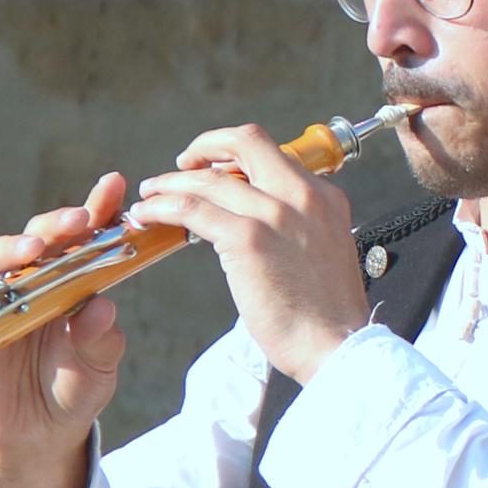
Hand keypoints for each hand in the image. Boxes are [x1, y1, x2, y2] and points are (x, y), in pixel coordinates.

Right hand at [0, 171, 131, 485]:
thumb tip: (102, 308)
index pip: (87, 238)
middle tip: (80, 219)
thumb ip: (100, 342)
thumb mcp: (97, 371)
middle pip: (42, 238)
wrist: (38, 434)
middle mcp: (37, 281)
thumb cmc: (74, 390)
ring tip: (34, 252)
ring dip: (15, 249)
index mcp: (75, 282)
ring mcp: (0, 298)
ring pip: (0, 258)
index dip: (99, 208)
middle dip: (59, 223)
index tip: (113, 185)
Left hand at [133, 124, 370, 383]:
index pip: (274, 155)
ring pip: (208, 179)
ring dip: (171, 183)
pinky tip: (149, 214)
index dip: (237, 157)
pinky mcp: (248, 239)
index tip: (217, 170)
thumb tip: (261, 226)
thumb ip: (298, 228)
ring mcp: (275, 214)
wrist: (338, 347)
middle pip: (245, 141)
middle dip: (205, 146)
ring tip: (150, 194)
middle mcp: (302, 195)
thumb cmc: (328, 316)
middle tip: (182, 164)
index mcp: (324, 197)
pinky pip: (192, 209)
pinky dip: (163, 207)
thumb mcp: (324, 252)